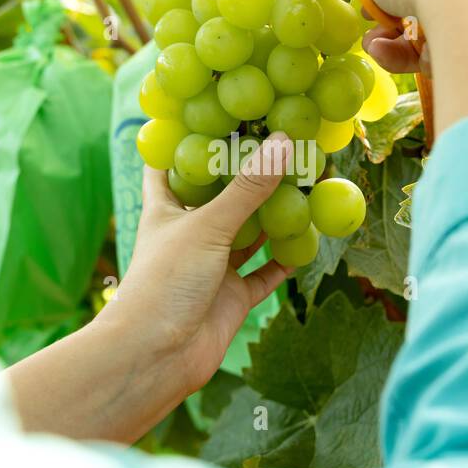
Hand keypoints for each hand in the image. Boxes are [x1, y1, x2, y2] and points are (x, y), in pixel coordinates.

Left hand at [6, 133, 292, 443]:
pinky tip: (311, 238)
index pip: (172, 162)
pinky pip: (266, 272)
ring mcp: (213, 266)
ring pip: (250, 233)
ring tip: (309, 183)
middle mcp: (190, 233)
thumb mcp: (207, 227)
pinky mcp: (234, 297)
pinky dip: (286, 258)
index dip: (188, 137)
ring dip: (276, 214)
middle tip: (285, 143)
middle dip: (250, 174)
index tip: (216, 111)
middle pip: (222, 195)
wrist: (156, 357)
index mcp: (166, 208)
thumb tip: (283, 142)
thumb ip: (248, 189)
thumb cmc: (165, 283)